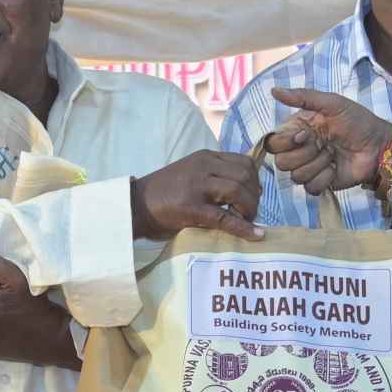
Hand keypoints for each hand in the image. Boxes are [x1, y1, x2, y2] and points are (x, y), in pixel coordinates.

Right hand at [133, 149, 263, 241]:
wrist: (136, 205)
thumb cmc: (164, 193)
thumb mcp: (191, 173)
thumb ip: (214, 175)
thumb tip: (247, 190)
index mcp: (205, 157)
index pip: (244, 162)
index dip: (255, 180)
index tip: (253, 195)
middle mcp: (203, 166)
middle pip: (245, 175)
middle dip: (254, 196)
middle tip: (251, 212)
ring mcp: (197, 186)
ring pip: (239, 191)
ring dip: (250, 209)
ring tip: (246, 220)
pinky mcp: (192, 208)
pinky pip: (225, 217)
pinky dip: (243, 227)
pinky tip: (254, 235)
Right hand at [264, 86, 391, 193]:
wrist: (378, 145)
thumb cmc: (357, 121)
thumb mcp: (332, 103)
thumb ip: (303, 97)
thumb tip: (274, 91)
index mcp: (297, 130)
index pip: (273, 143)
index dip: (286, 142)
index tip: (305, 135)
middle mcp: (299, 150)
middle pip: (280, 162)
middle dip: (304, 154)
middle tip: (323, 145)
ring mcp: (309, 168)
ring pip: (295, 176)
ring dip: (318, 165)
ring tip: (333, 155)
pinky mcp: (320, 183)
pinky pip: (310, 188)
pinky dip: (325, 178)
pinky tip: (336, 168)